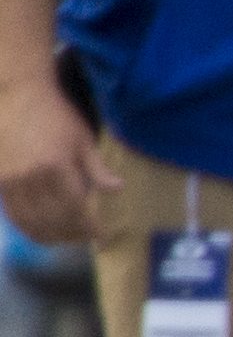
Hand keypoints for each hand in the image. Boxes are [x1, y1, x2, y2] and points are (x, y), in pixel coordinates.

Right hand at [0, 72, 110, 244]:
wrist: (16, 97)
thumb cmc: (55, 115)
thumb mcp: (83, 139)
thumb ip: (97, 168)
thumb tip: (117, 190)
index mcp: (55, 168)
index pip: (74, 210)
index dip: (88, 227)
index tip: (102, 235)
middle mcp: (30, 180)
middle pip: (52, 220)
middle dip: (72, 234)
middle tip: (87, 238)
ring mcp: (11, 182)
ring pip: (30, 221)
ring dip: (50, 235)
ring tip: (67, 238)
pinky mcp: (0, 182)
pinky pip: (14, 214)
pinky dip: (28, 227)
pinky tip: (41, 231)